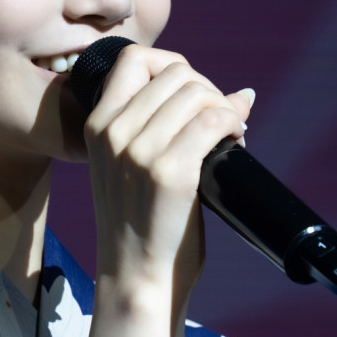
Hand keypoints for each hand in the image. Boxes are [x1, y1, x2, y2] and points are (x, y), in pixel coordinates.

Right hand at [83, 42, 251, 303]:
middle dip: (207, 90)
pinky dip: (233, 124)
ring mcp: (140, 152)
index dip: (173, 66)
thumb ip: (160, 126)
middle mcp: (113, 133)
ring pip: (196, 93)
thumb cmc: (139, 226)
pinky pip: (213, 121)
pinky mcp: (171, 172)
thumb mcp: (127, 168)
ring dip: (223, 108)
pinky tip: (236, 142)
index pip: (134, 59)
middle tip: (219, 122)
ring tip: (230, 135)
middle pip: (175, 73)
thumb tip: (239, 92)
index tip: (193, 95)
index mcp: (96, 126)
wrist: (135, 278)